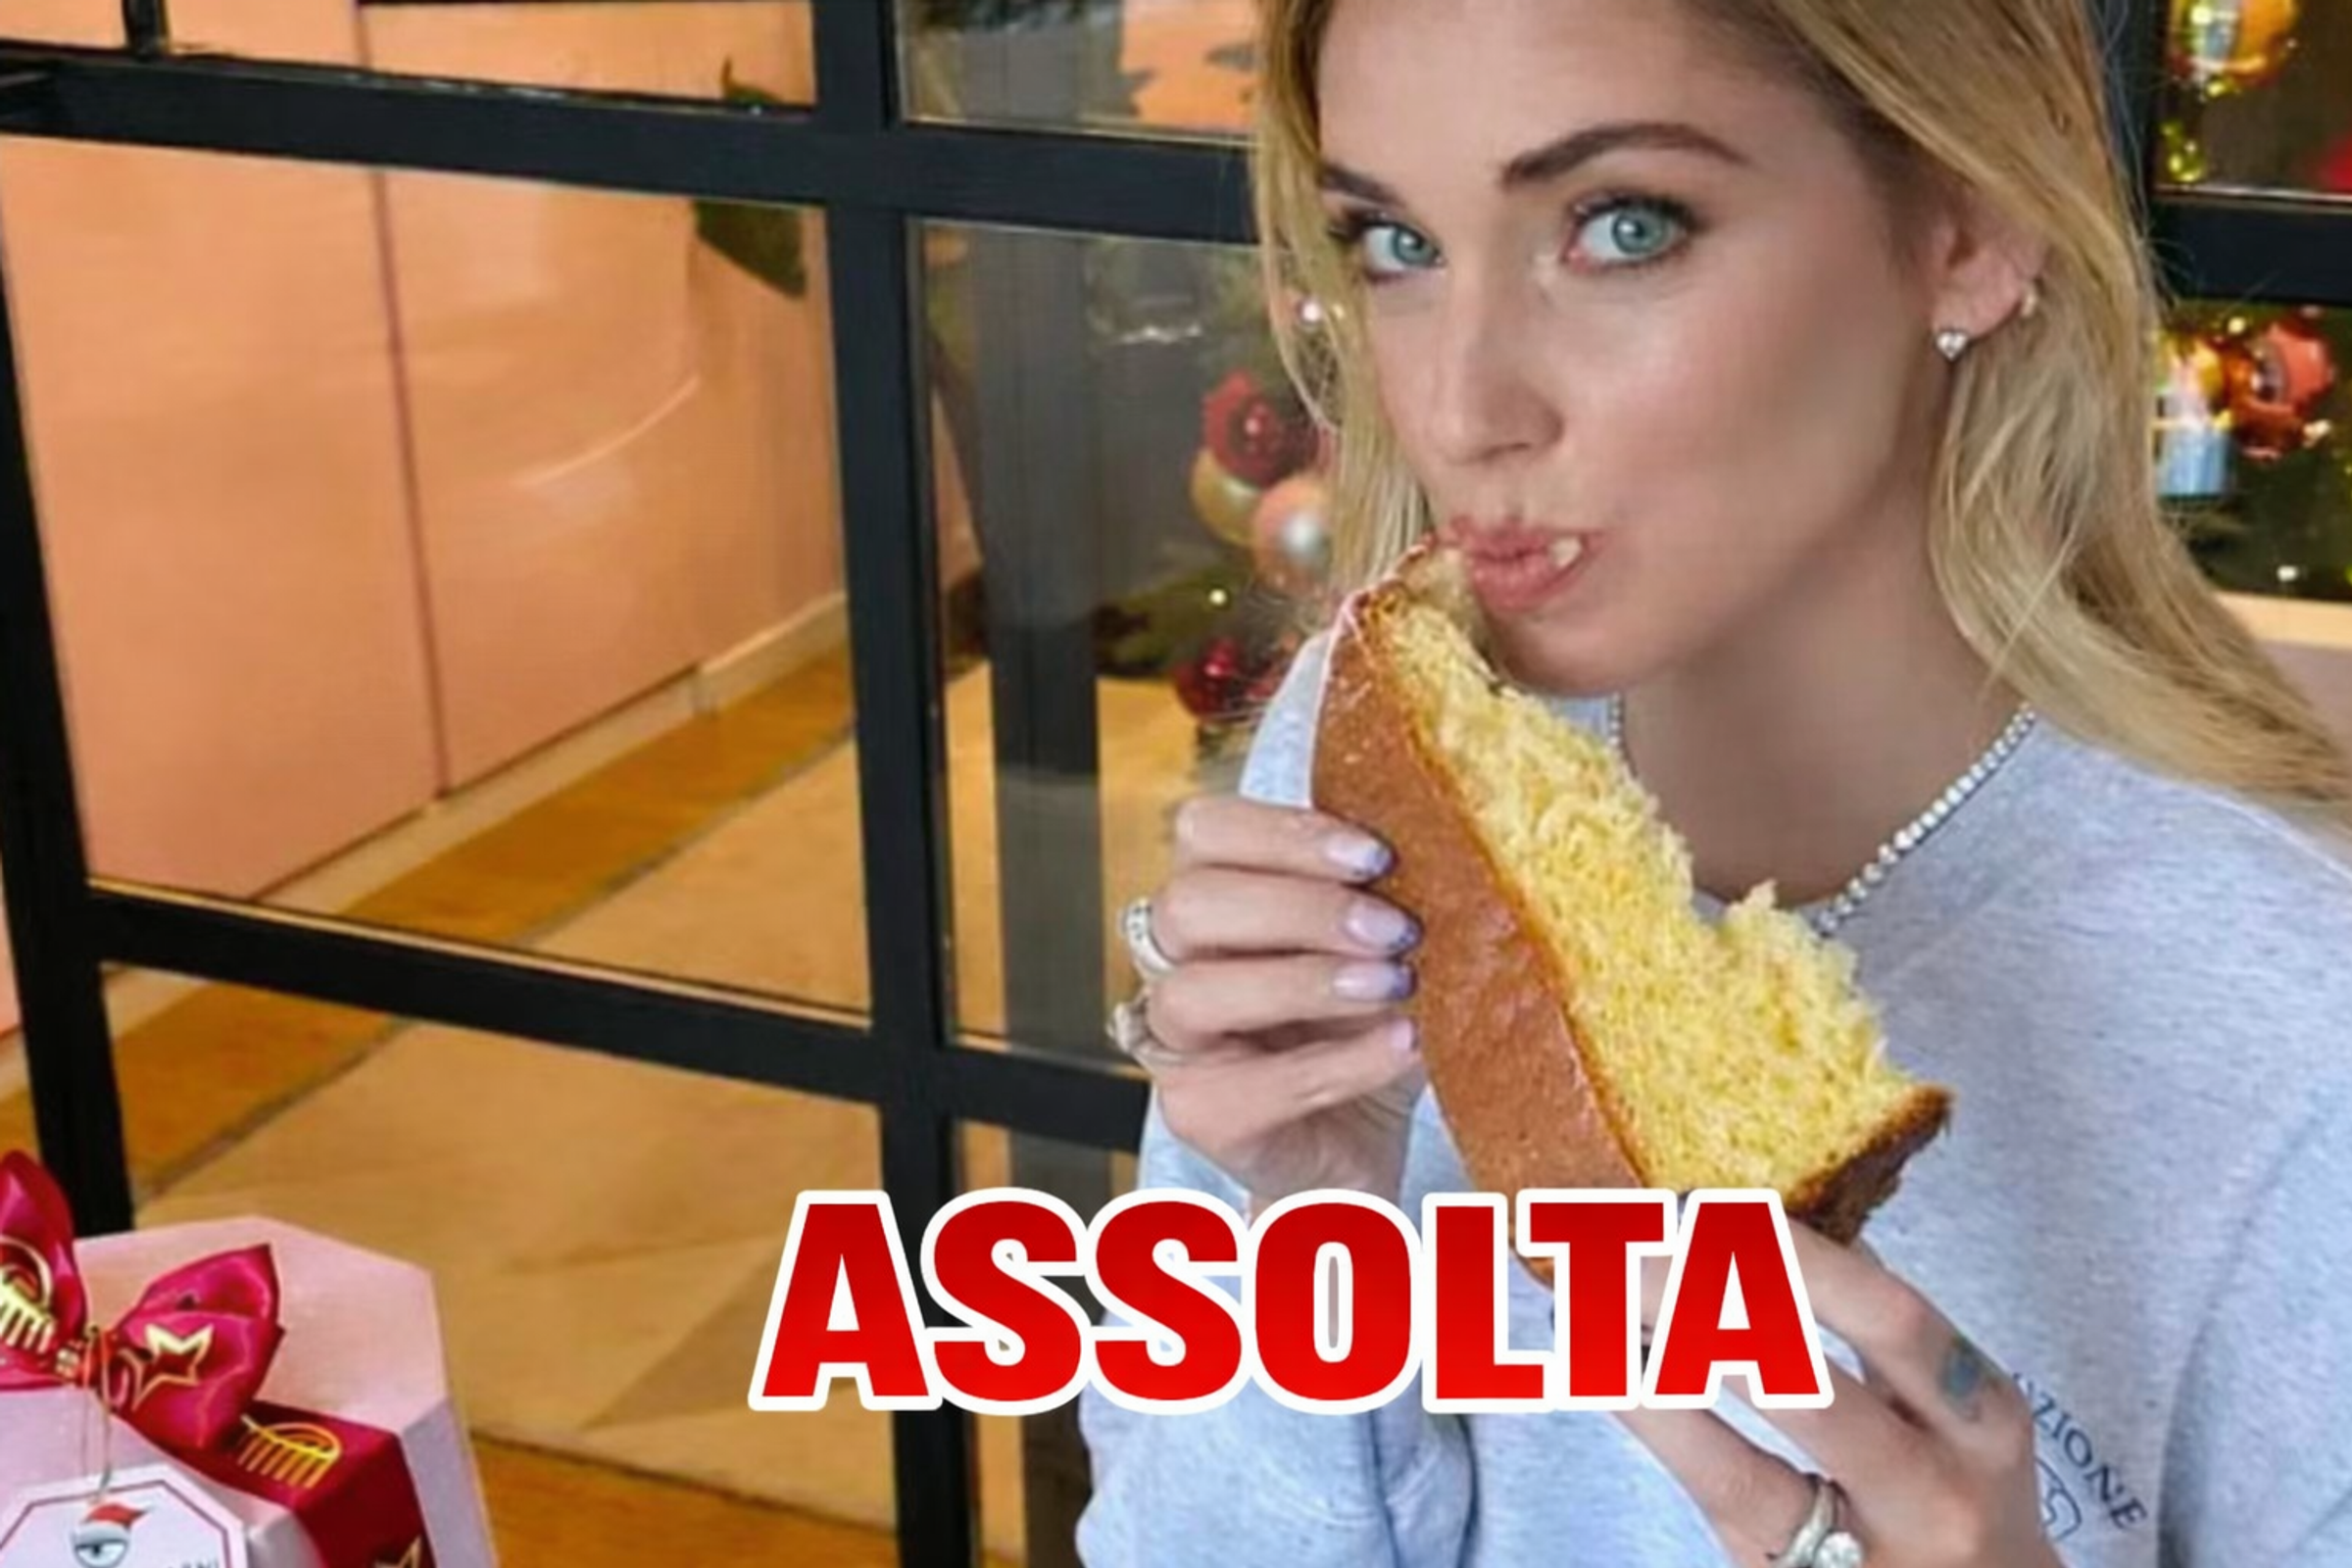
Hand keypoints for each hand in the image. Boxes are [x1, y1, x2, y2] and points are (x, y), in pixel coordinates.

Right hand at [1125, 795, 1427, 1209]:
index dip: (1284, 833)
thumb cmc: (1367, 1022)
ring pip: (1195, 992)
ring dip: (1305, 983)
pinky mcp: (1198, 1113)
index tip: (1377, 855)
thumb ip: (1384, 893)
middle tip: (1395, 929)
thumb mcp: (1384, 944)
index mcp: (1216, 892)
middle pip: (1189, 904)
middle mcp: (1176, 960)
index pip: (1204, 830)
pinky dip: (1338, 1063)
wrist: (1368, 1142)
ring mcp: (1177, 1041)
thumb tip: (1442, 845)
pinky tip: (1402, 1044)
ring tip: (1396, 985)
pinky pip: (1250, 1086)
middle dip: (1300, 909)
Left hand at [1620, 1227, 2057, 1567]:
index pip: (1888, 1321)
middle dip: (1701, 1306)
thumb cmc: (1954, 1501)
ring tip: (1583, 1306)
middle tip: (1618, 1245)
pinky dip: (1652, 1430)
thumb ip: (1877, 1332)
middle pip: (1805, 1391)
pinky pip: (1711, 1506)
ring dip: (1650, 1378)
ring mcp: (1860, 1560)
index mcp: (1980, 1421)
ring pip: (1738, 1475)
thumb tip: (1775, 1227)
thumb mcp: (1950, 1417)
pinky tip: (1603, 1375)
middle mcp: (1934, 1495)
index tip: (1705, 1204)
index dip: (1791, 1254)